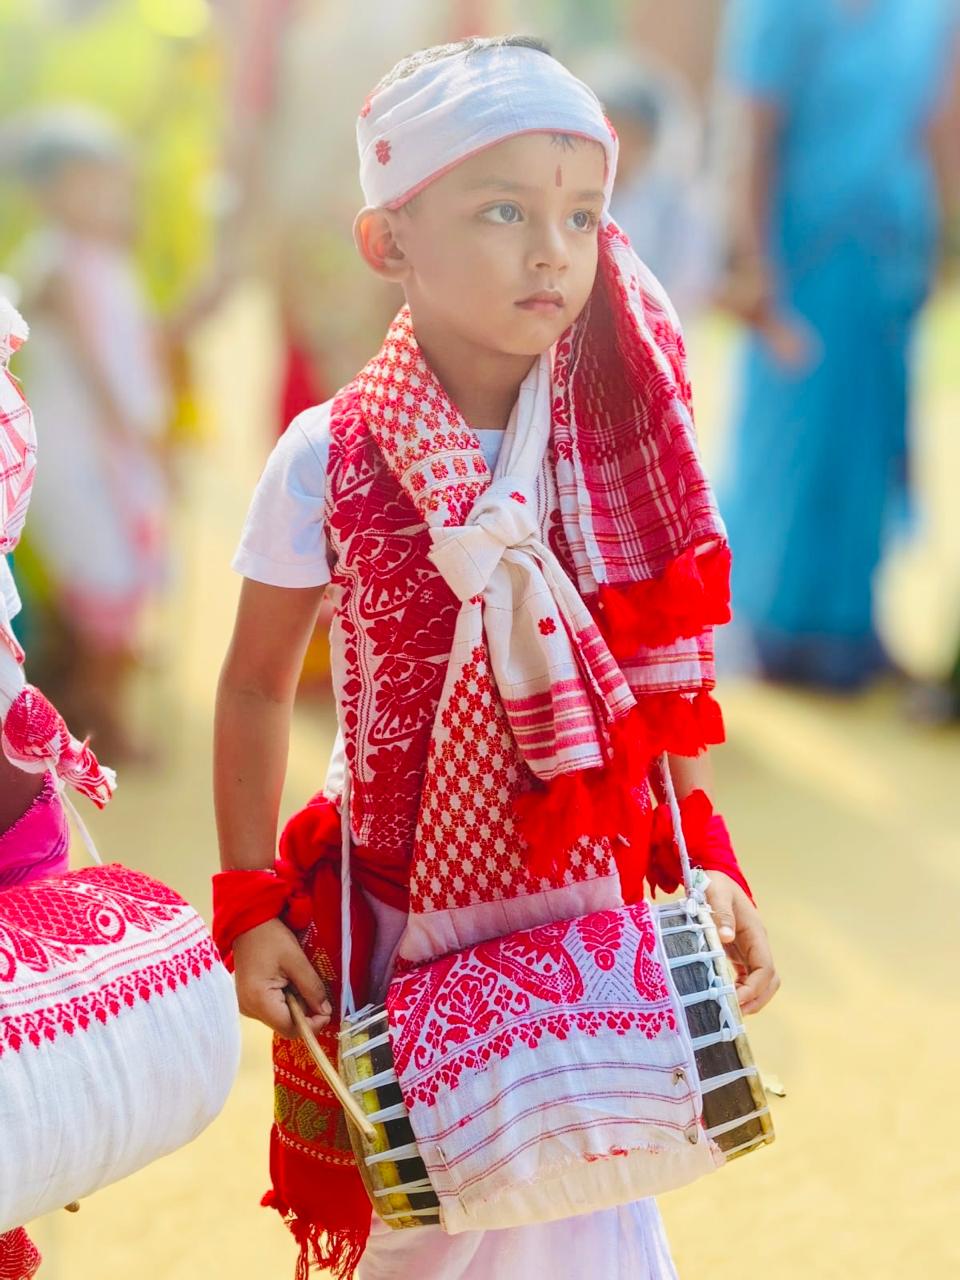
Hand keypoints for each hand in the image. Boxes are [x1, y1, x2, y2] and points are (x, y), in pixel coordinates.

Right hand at [232, 917, 331, 1037]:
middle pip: (285, 1025)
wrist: (248, 923)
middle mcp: (249, 1009)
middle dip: (304, 1010)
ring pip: (280, 1017)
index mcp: (259, 1001)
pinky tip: (286, 979)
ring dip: (295, 1003)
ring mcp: (247, 1005)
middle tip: (308, 985)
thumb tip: (325, 1011)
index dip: (312, 1024)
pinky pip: (273, 1008)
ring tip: (295, 978)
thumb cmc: (270, 937)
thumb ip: (312, 988)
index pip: (290, 1029)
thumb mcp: (297, 961)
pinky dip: (285, 998)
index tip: (326, 1009)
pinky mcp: (249, 999)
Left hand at [704, 872, 779, 1015]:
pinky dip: (740, 989)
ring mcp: (750, 949)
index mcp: (755, 933)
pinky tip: (725, 996)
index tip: (736, 999)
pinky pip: (747, 976)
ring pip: (760, 981)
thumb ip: (721, 913)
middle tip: (733, 1013)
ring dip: (750, 997)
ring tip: (729, 1010)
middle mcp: (757, 944)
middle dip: (756, 999)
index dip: (754, 987)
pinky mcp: (739, 952)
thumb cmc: (715, 884)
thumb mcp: (717, 894)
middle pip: (769, 980)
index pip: (765, 968)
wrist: (715, 875)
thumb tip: (726, 936)